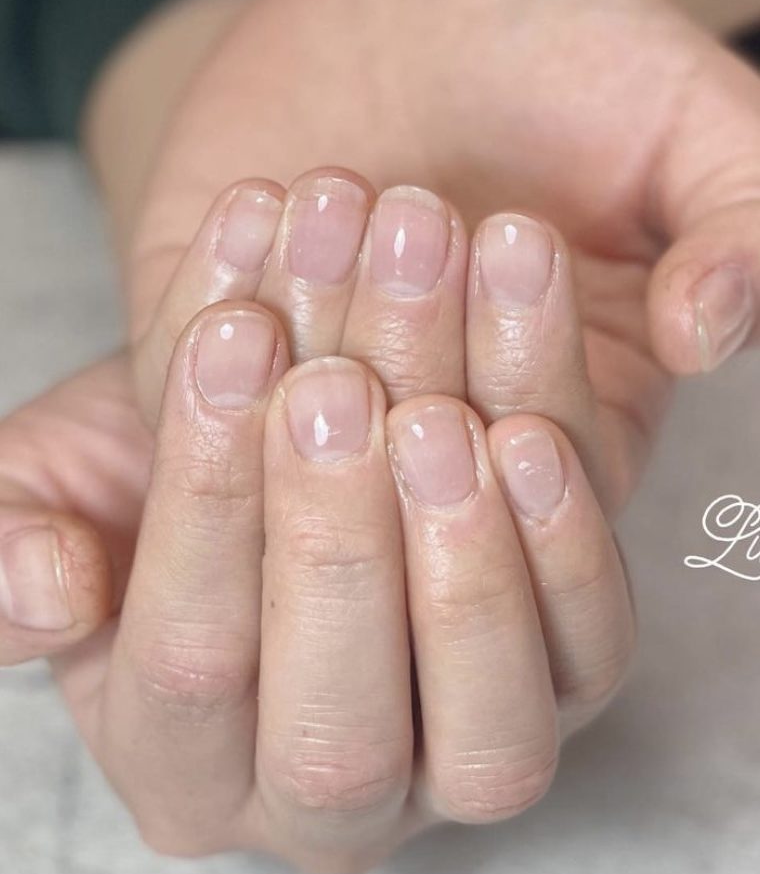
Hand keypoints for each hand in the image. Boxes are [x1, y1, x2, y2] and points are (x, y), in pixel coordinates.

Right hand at [55, 299, 630, 868]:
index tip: (232, 340)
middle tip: (335, 385)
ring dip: (464, 553)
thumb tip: (50, 588)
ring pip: (486, 720)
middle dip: (332, 539)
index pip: (189, 659)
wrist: (291, 434)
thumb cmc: (173, 464)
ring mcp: (461, 758)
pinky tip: (530, 435)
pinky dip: (569, 546)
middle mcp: (328, 798)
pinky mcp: (568, 688)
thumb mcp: (58, 488)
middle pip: (336, 722)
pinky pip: (590, 651)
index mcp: (183, 760)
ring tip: (436, 411)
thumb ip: (13, 544)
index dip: (207, 494)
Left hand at [129, 0, 759, 521]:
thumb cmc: (559, 55)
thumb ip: (734, 212)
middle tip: (419, 203)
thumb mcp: (679, 110)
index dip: (534, 367)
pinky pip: (195, 388)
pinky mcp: (223, 378)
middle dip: (411, 336)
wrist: (401, 12)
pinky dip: (219, 296)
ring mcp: (322, 419)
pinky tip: (258, 198)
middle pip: (414, 468)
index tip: (519, 235)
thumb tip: (713, 328)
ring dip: (316, 312)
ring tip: (339, 188)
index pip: (554, 461)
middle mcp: (443, 447)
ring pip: (297, 446)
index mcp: (577, 419)